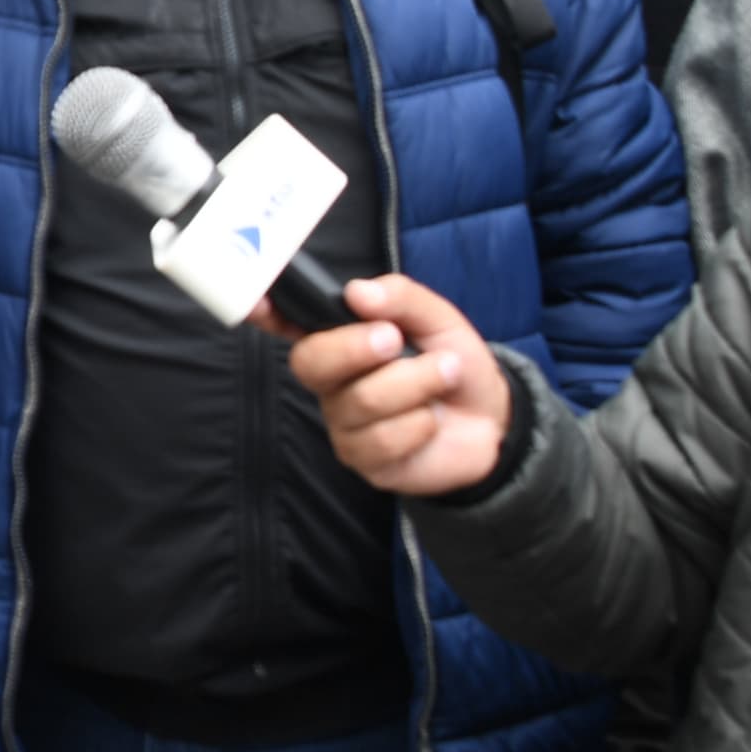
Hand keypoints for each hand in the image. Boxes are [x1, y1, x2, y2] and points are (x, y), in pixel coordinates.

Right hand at [282, 275, 515, 497]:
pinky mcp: (363, 460)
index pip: (287, 323)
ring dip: (417, 383)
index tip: (259, 304)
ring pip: (362, 400)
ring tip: (445, 376)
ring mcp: (342, 423)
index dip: (265, 313)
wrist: (491, 420)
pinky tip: (430, 421)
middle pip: (310, 362)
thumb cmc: (453, 362)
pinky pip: (381, 439)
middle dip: (355, 347)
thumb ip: (400, 298)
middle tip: (395, 340)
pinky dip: (420, 423)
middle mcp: (330, 380)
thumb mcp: (437, 318)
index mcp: (339, 337)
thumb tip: (357, 291)